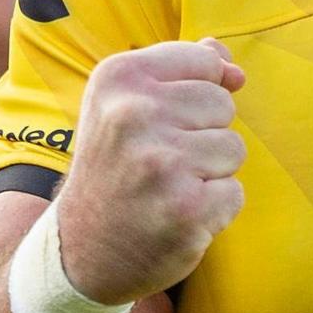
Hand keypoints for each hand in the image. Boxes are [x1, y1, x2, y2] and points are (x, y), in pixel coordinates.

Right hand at [53, 41, 246, 303]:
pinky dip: (213, 209)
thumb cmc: (114, 169)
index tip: (158, 123)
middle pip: (223, 105)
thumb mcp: (126, 106)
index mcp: (118, 77)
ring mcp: (161, 163)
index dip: (195, 95)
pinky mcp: (186, 209)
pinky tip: (176, 216)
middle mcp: (134, 114)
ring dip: (210, 173)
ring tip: (167, 188)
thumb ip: (182, 73)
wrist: (79, 251)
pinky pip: (234, 193)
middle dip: (204, 134)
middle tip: (158, 163)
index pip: (204, 61)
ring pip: (233, 149)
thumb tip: (233, 68)